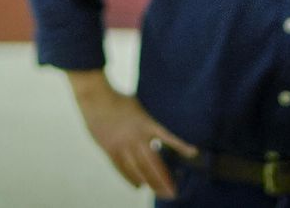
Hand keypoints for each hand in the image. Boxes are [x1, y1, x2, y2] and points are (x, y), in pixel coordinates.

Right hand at [67, 70, 197, 199]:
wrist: (96, 97)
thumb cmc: (118, 100)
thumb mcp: (139, 107)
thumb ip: (148, 123)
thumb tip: (159, 137)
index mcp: (146, 123)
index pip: (168, 137)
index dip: (181, 146)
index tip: (193, 153)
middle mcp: (136, 136)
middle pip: (152, 163)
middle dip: (163, 180)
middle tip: (172, 192)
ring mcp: (122, 144)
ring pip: (138, 170)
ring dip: (149, 183)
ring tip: (159, 192)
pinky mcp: (110, 149)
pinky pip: (121, 168)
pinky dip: (130, 179)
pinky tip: (138, 186)